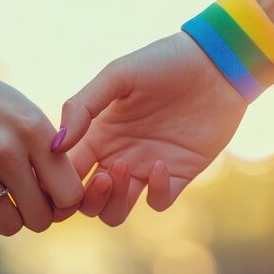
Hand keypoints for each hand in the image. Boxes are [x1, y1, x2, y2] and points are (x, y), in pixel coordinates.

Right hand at [0, 61, 82, 239]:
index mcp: (33, 129)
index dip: (63, 203)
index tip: (49, 196)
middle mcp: (6, 150)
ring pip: (9, 227)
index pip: (70, 193)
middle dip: (34, 216)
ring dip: (5, 220)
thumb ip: (46, 150)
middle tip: (22, 202)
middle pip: (41, 218)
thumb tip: (66, 198)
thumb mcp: (20, 112)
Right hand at [52, 32, 247, 225]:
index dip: (59, 181)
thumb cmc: (164, 61)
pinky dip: (155, 192)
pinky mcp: (179, 175)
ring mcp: (147, 169)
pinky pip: (158, 203)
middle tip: (103, 176)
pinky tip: (160, 163)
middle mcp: (118, 156)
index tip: (62, 174)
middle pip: (87, 201)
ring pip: (116, 211)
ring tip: (125, 169)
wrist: (217, 64)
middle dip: (88, 198)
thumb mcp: (118, 75)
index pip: (67, 171)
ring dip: (114, 201)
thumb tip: (55, 145)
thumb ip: (83, 106)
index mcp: (99, 134)